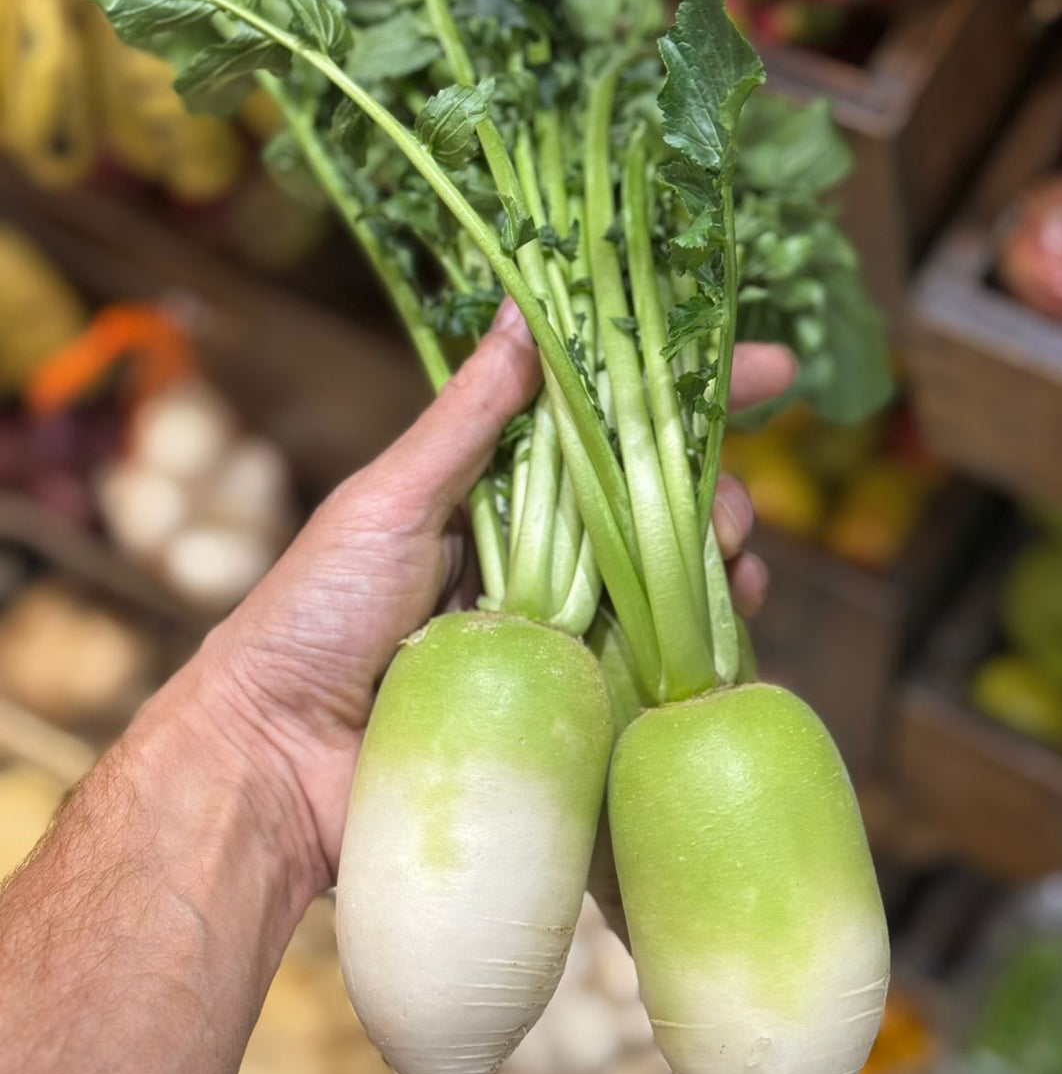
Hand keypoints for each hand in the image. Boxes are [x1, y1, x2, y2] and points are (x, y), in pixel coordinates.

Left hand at [192, 303, 795, 883]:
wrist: (277, 762)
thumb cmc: (314, 616)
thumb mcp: (388, 501)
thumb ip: (465, 419)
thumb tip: (523, 311)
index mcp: (495, 498)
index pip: (605, 432)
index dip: (687, 398)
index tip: (772, 371)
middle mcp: (536, 561)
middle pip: (654, 511)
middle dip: (714, 493)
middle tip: (731, 510)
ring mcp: (558, 637)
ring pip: (669, 589)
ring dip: (721, 568)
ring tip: (733, 570)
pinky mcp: (568, 711)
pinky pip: (653, 675)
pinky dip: (700, 653)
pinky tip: (726, 641)